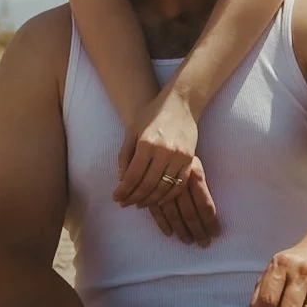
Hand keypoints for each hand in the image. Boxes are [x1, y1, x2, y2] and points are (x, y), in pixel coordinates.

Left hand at [115, 89, 218, 241]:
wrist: (181, 102)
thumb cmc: (152, 114)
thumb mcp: (132, 130)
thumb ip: (125, 155)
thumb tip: (121, 180)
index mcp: (146, 144)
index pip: (133, 176)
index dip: (123, 191)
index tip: (116, 198)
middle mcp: (164, 152)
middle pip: (147, 185)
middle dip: (134, 198)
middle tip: (125, 204)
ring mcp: (179, 157)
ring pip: (164, 189)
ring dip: (150, 200)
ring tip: (139, 203)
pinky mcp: (190, 160)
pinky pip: (179, 185)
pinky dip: (168, 196)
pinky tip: (158, 199)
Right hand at [147, 156, 217, 247]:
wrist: (159, 135)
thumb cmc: (182, 152)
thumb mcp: (195, 165)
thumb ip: (202, 189)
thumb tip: (211, 216)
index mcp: (195, 173)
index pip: (205, 203)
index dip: (210, 221)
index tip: (216, 234)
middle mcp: (180, 180)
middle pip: (190, 212)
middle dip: (198, 230)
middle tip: (204, 244)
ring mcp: (163, 185)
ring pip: (173, 213)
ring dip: (181, 230)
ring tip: (188, 242)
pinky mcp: (149, 188)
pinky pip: (156, 210)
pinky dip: (162, 223)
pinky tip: (169, 234)